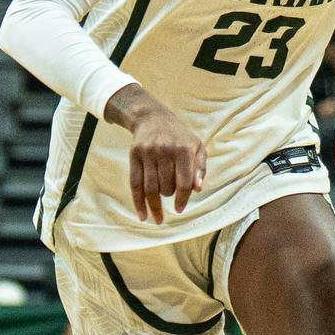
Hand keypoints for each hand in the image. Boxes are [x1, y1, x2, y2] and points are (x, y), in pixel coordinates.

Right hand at [127, 107, 205, 224]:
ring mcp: (148, 153)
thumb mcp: (196, 147)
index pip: (184, 182)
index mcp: (183, 149)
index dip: (182, 199)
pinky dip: (138, 202)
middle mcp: (165, 151)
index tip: (179, 209)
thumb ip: (200, 168)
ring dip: (154, 204)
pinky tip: (142, 215)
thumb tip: (198, 189)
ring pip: (150, 188)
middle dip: (168, 195)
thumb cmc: (179, 137)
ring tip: (157, 215)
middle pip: (166, 186)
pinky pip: (135, 183)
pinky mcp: (134, 156)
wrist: (153, 118)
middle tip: (169, 193)